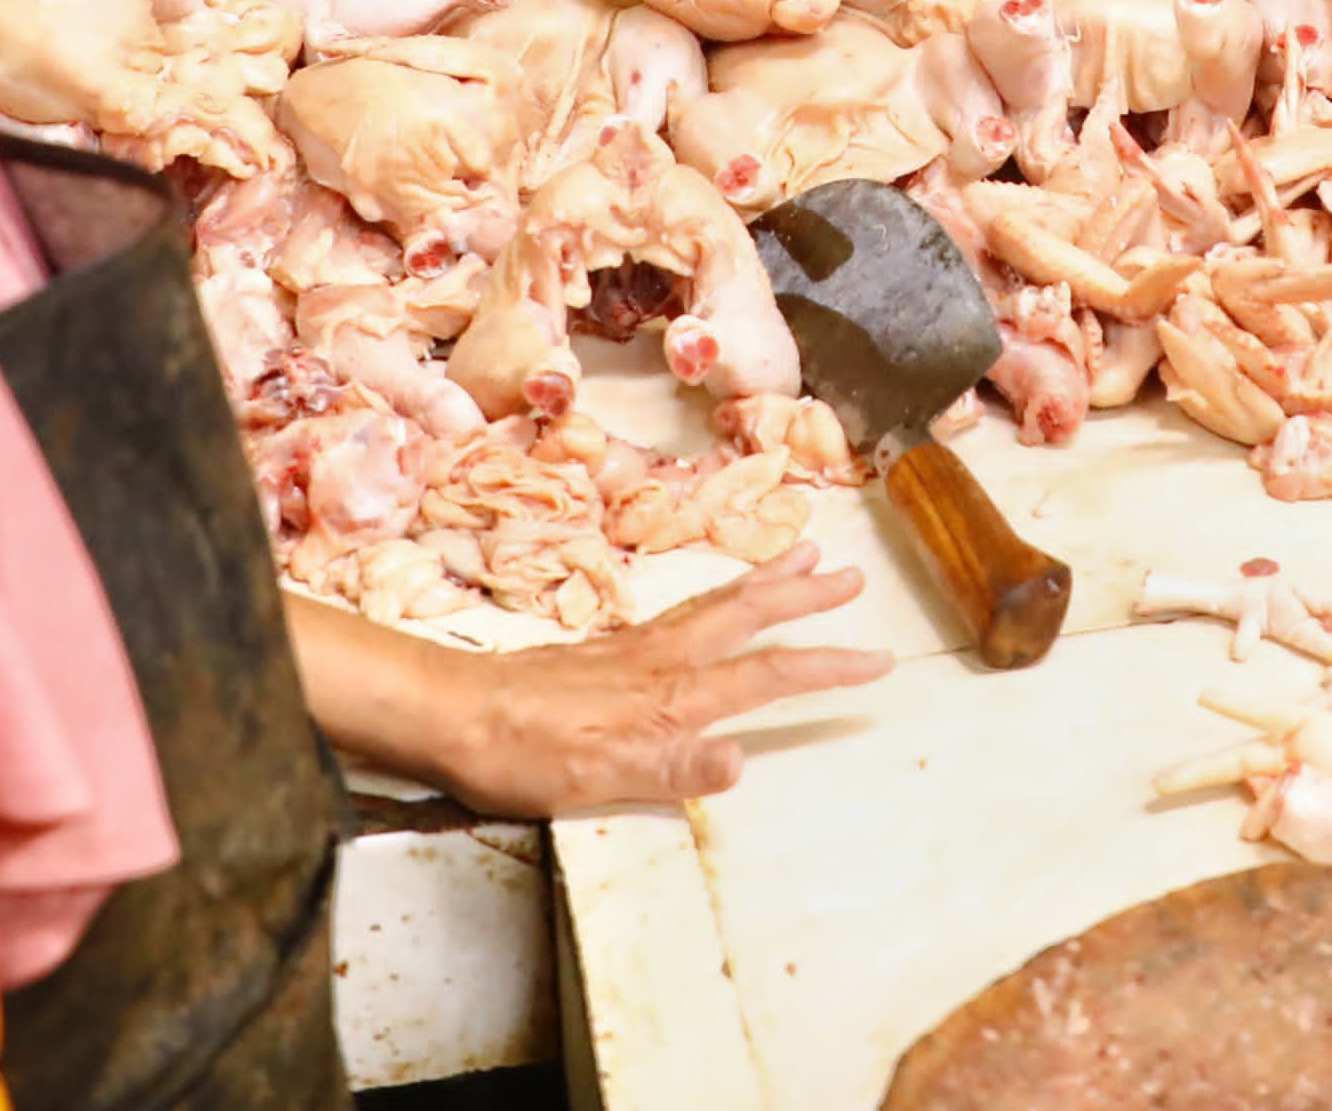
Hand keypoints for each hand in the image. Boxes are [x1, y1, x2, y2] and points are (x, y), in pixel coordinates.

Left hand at [443, 546, 890, 816]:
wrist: (454, 715)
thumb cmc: (523, 755)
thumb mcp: (597, 779)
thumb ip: (672, 769)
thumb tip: (742, 761)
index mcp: (670, 696)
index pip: (764, 677)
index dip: (823, 668)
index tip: (877, 660)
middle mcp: (661, 661)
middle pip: (747, 616)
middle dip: (804, 597)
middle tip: (854, 576)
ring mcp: (635, 649)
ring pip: (717, 602)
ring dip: (766, 579)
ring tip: (804, 552)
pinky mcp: (610, 649)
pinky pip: (685, 609)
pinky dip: (720, 593)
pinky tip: (719, 597)